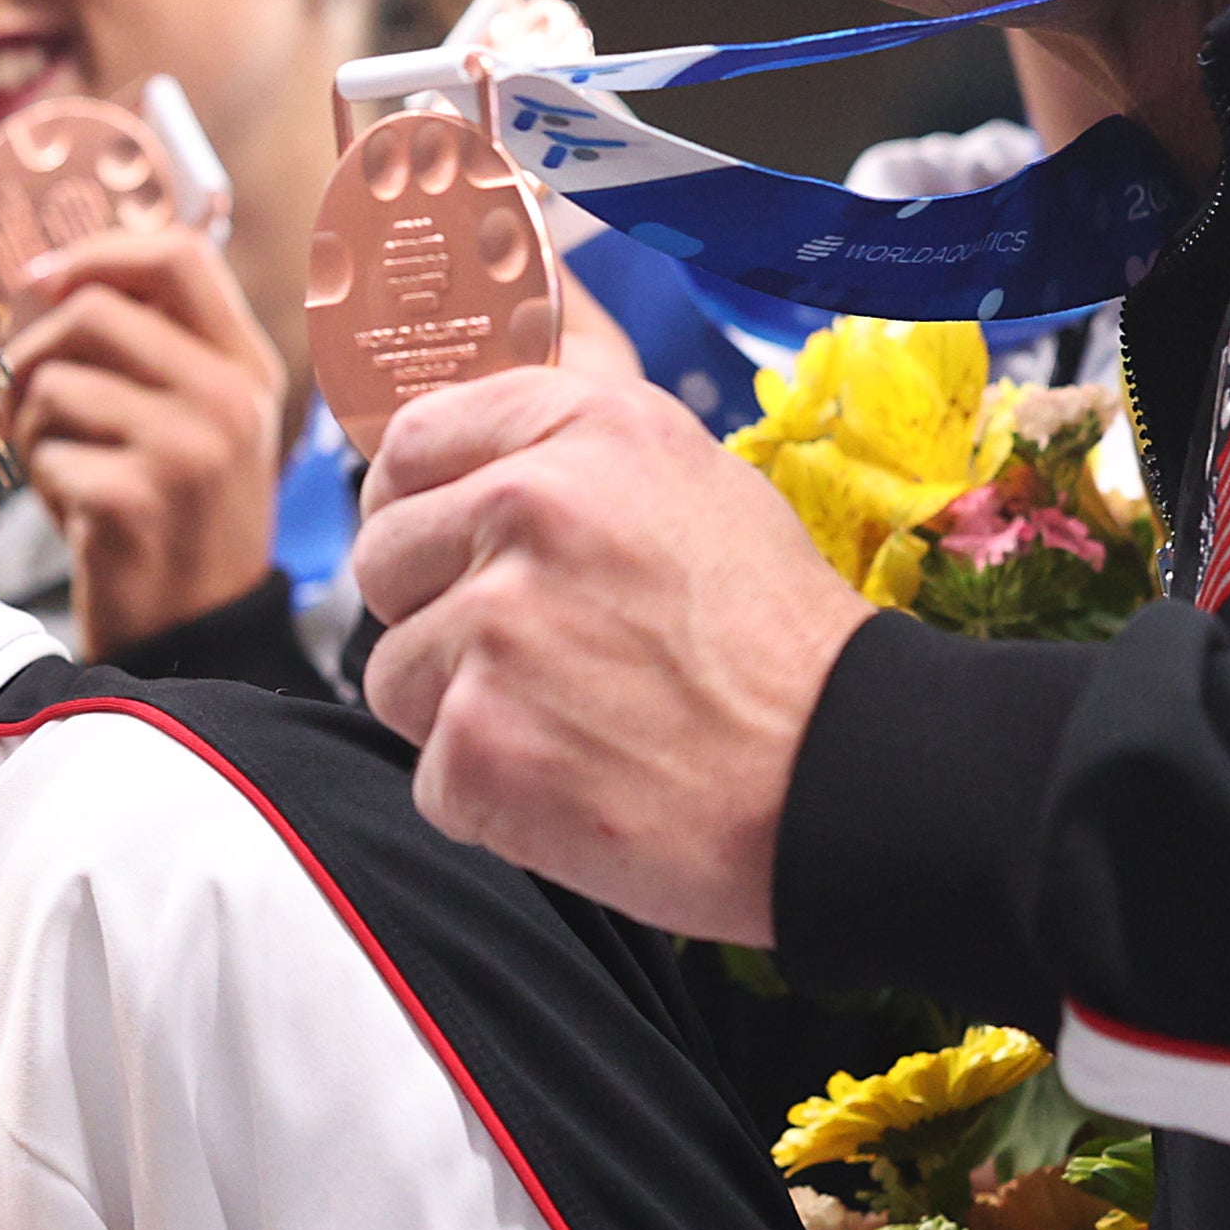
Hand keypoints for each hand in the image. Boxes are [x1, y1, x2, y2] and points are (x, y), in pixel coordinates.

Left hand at [0, 222, 290, 660]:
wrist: (199, 637)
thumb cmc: (176, 520)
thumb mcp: (198, 421)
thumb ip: (153, 345)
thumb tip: (53, 274)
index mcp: (247, 366)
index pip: (180, 254)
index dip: (98, 252)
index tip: (41, 280)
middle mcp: (231, 398)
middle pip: (93, 308)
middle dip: (33, 351)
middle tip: (29, 402)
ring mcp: (189, 449)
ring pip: (53, 380)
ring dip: (30, 425)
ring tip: (63, 467)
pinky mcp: (137, 500)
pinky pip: (43, 451)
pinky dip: (40, 480)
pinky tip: (76, 514)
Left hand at [350, 370, 875, 944]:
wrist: (846, 777)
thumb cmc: (778, 646)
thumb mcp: (692, 484)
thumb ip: (571, 454)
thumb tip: (474, 431)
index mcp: (583, 429)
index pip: (412, 443)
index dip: (420, 509)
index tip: (448, 551)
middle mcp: (528, 507)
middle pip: (383, 560)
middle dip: (435, 615)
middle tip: (535, 659)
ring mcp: (494, 626)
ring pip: (395, 675)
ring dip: (462, 714)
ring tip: (575, 725)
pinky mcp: (477, 741)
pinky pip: (428, 775)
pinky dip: (490, 799)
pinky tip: (579, 785)